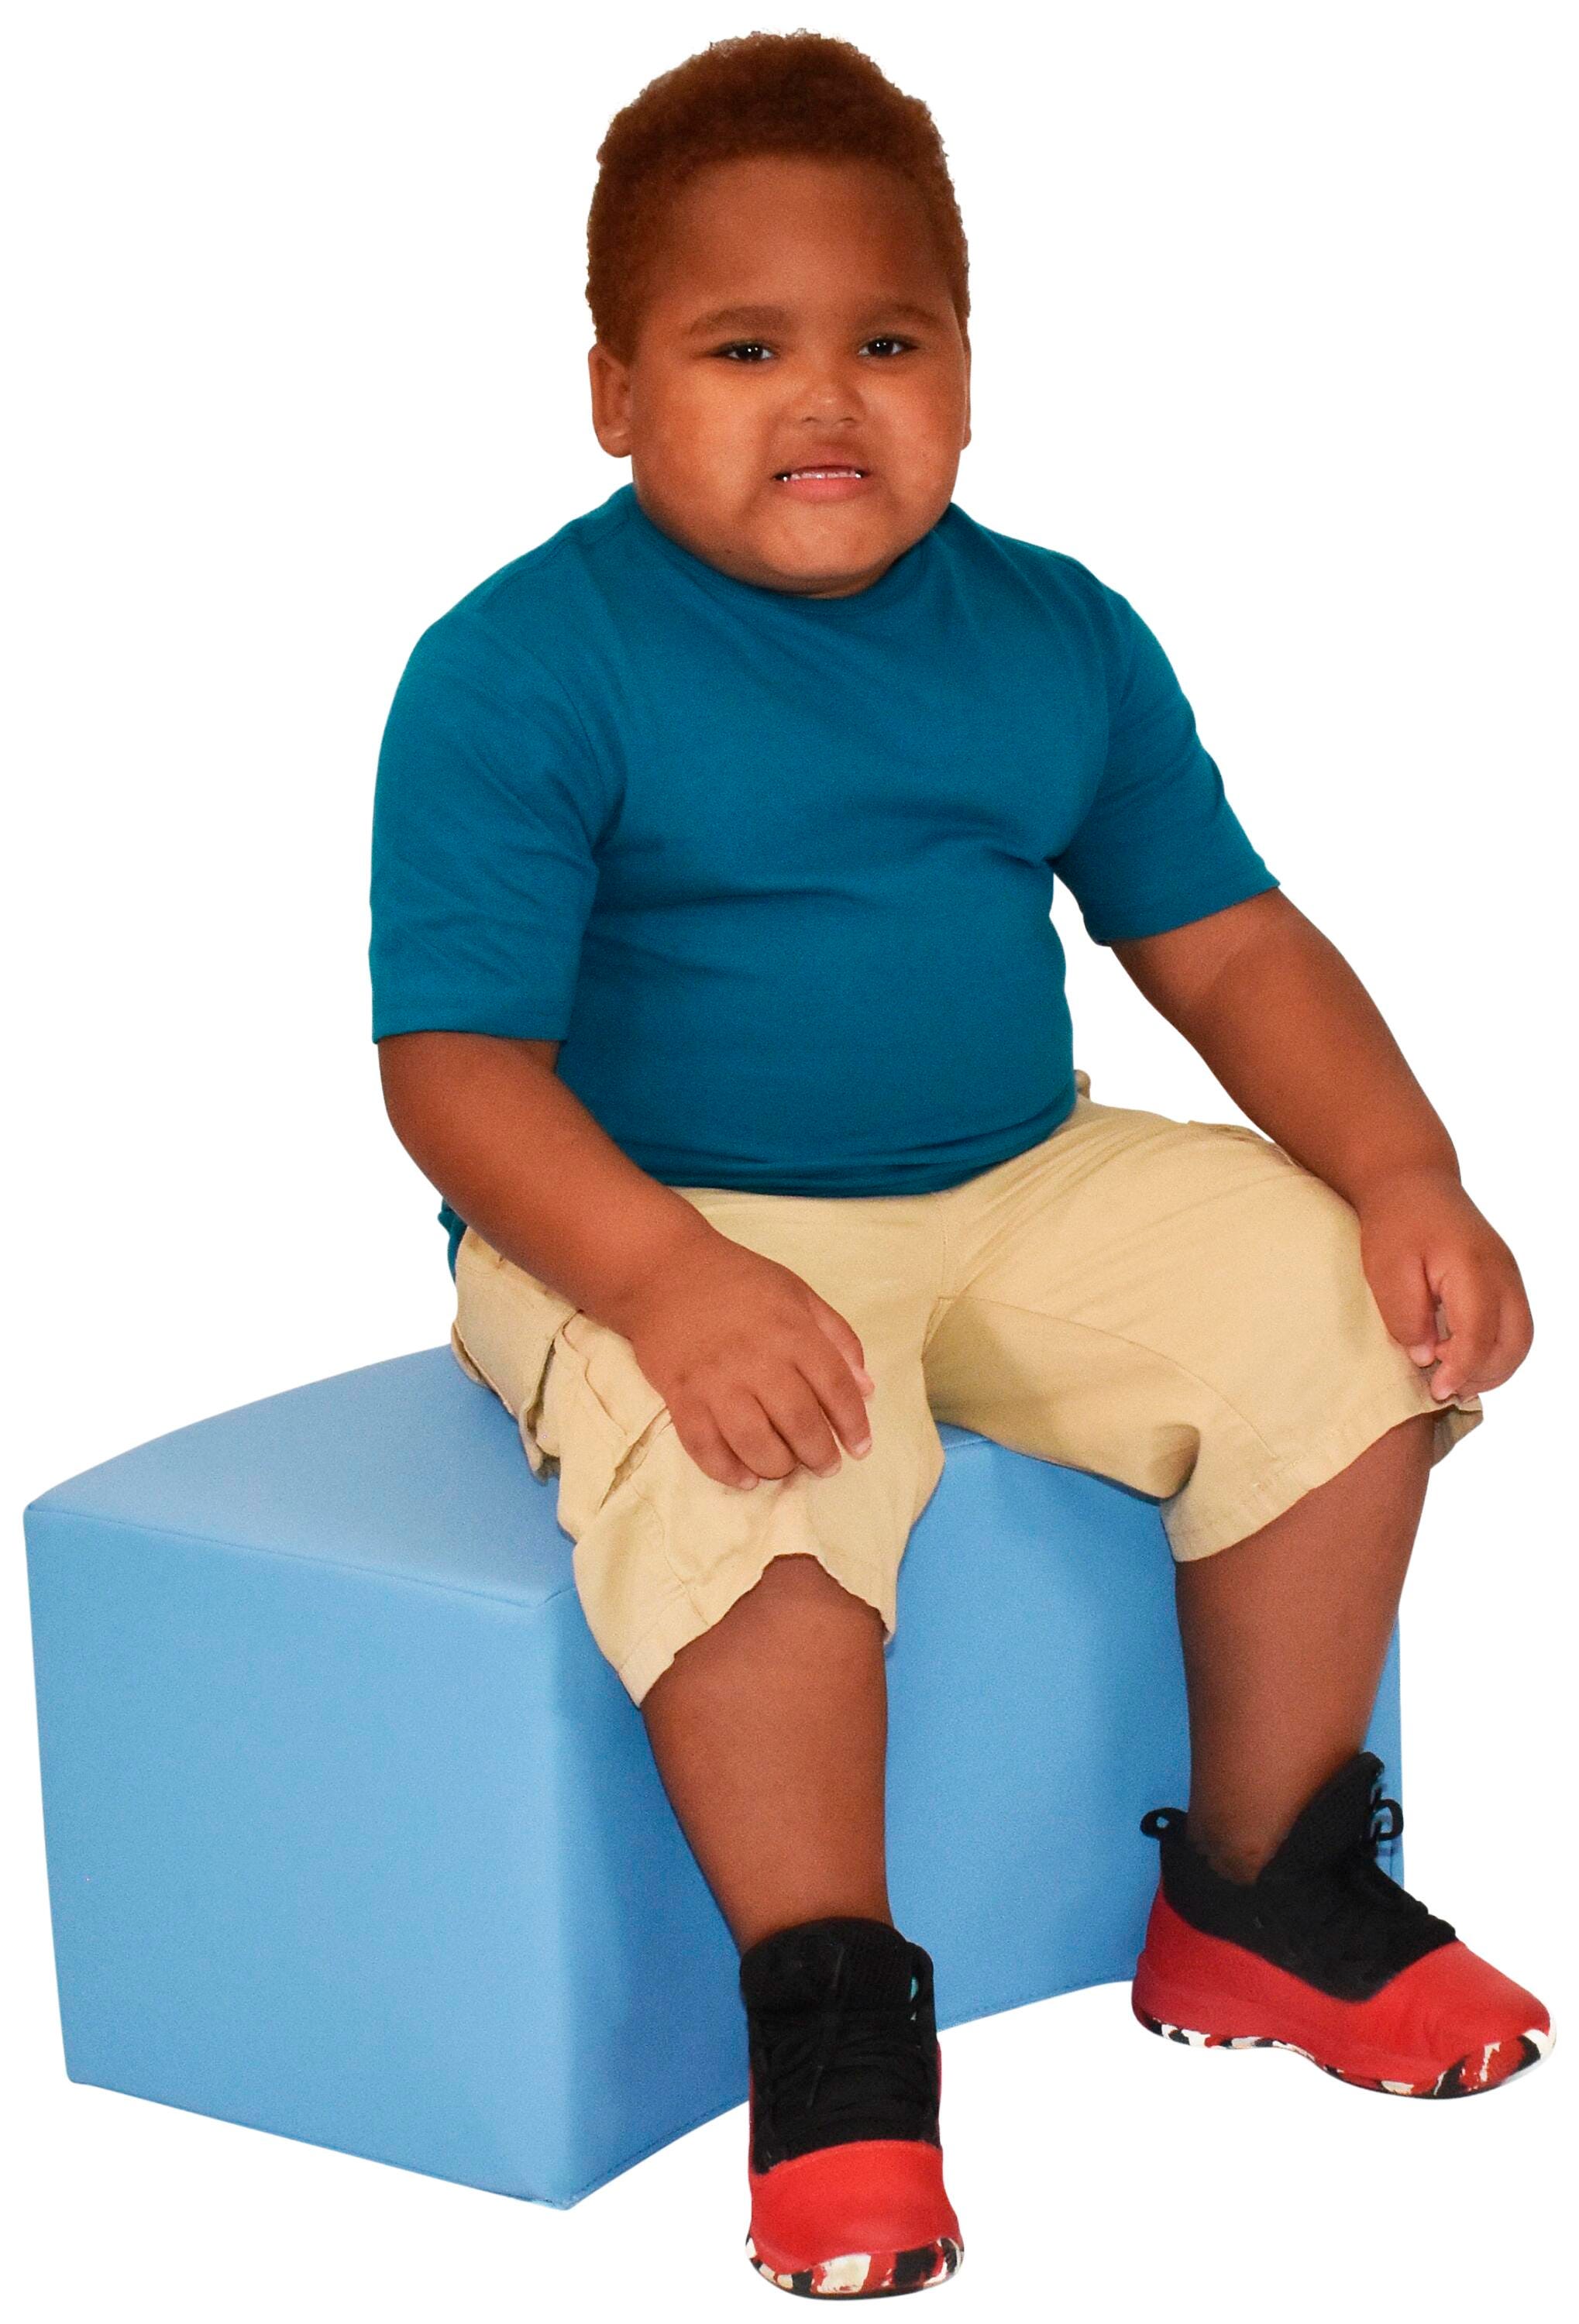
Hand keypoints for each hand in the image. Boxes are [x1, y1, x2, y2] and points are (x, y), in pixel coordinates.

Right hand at [612, 1228, 876, 1491]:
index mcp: (792, 1331)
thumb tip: (866, 1388)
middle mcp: (757, 1360)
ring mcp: (716, 1382)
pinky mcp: (681, 1397)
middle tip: (825, 1466)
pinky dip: (728, 1471)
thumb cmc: (737, 1281)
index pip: (835, 1388)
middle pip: (799, 1423)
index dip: (853, 1424)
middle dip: (819, 1455)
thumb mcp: (798, 1293)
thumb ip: (837, 1337)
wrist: (662, 1272)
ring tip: (786, 1467)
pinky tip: (746, 1477)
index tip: (860, 1448)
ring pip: (755, 1444)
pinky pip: (705, 1447)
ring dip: (778, 1467)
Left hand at [1354, 1166, 1532, 1400]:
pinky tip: (1461, 1358)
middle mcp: (1502, 1272)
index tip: (1435, 1390)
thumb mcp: (1386, 1269)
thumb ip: (1406, 1316)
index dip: (1460, 1369)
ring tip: (1453, 1379)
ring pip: (1521, 1337)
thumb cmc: (1395, 1224)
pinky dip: (1495, 1350)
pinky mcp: (1506, 1279)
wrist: (1413, 1182)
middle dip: (1483, 1375)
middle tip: (1445, 1390)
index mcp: (1473, 1267)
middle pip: (1514, 1341)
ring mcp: (1509, 1275)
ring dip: (1493, 1366)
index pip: (1480, 1333)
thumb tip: (1425, 1357)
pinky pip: (1514, 1325)